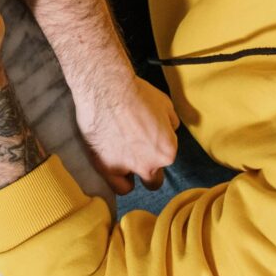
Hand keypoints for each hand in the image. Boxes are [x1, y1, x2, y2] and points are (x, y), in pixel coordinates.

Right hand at [76, 75, 179, 194]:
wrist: (107, 89)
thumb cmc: (136, 93)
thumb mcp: (165, 104)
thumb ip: (170, 124)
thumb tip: (169, 129)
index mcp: (168, 151)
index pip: (166, 159)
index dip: (156, 150)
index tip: (147, 141)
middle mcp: (150, 164)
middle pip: (153, 179)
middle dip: (146, 167)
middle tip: (135, 152)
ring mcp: (127, 168)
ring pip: (133, 185)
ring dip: (130, 174)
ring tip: (121, 157)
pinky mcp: (105, 167)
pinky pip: (117, 185)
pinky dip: (116, 180)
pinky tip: (113, 166)